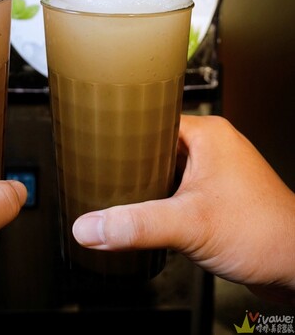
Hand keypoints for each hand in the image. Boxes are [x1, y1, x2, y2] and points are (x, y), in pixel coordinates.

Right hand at [72, 114, 294, 304]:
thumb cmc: (264, 234)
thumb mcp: (188, 225)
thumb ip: (135, 225)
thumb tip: (89, 227)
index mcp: (207, 133)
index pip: (149, 119)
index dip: (121, 132)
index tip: (94, 141)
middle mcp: (214, 146)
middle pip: (155, 146)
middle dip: (131, 165)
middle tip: (103, 176)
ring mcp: (219, 171)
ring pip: (168, 169)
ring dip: (149, 185)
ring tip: (122, 196)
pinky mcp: (221, 196)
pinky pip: (181, 189)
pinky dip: (165, 201)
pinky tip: (151, 215)